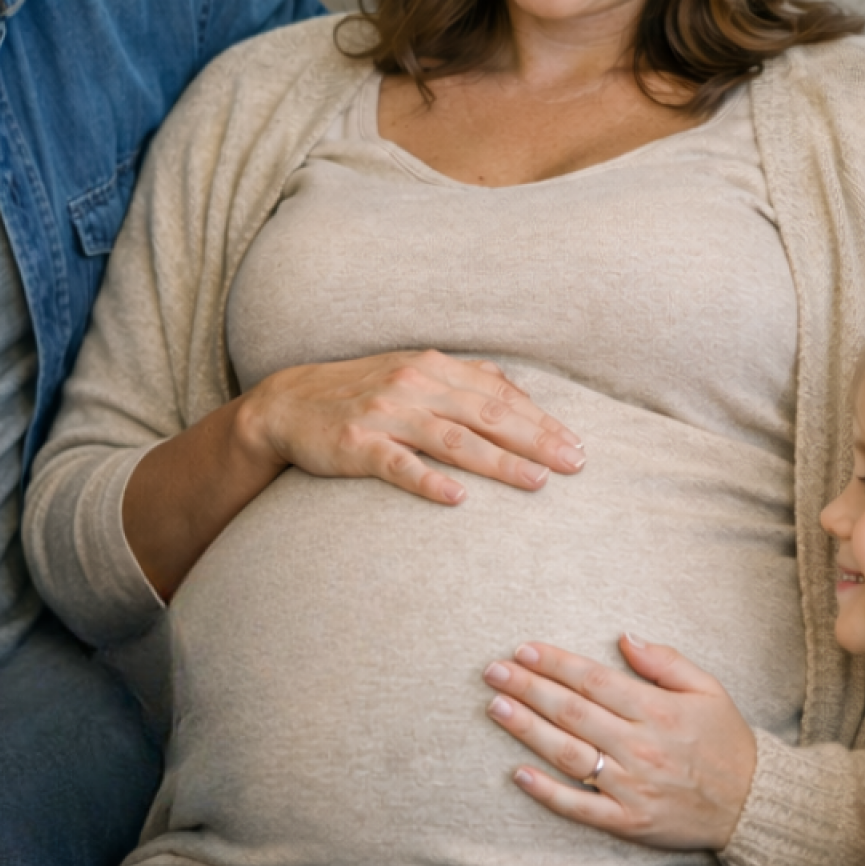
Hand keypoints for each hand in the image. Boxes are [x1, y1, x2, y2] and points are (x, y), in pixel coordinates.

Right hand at [236, 349, 585, 504]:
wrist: (288, 404)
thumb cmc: (364, 390)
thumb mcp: (416, 372)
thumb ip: (466, 380)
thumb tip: (520, 393)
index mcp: (435, 366)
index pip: (501, 394)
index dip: (542, 419)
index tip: (577, 444)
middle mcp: (415, 383)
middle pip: (487, 414)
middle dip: (537, 440)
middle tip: (574, 464)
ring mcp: (386, 414)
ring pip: (453, 439)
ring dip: (498, 462)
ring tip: (536, 482)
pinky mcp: (356, 444)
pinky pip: (398, 465)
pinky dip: (429, 481)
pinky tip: (458, 499)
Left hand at [485, 634, 757, 849]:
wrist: (750, 804)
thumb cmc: (727, 739)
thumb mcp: (708, 686)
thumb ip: (665, 660)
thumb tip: (624, 636)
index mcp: (657, 709)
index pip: (593, 680)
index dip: (555, 663)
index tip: (524, 650)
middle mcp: (639, 746)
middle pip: (571, 712)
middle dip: (529, 688)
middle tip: (494, 671)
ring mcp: (630, 786)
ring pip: (568, 754)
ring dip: (527, 729)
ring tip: (497, 707)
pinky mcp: (626, 821)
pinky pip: (578, 806)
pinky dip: (546, 791)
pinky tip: (518, 772)